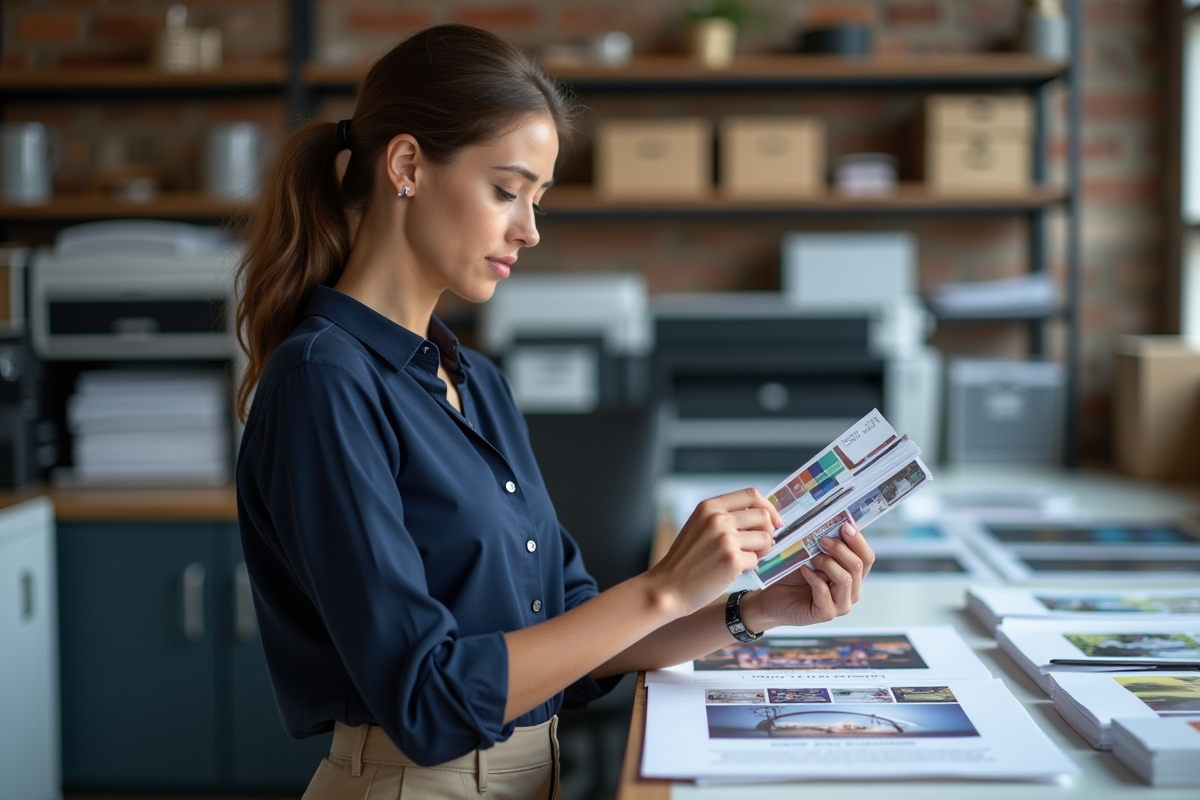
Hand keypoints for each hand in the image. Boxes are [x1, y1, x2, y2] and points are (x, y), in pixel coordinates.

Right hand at [649, 488, 781, 617]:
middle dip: (768, 531)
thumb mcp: (698, 525)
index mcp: (709, 506)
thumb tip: (760, 514)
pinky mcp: (732, 561)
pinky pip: (757, 560)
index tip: (772, 520)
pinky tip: (736, 570)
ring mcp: (725, 539)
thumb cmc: (685, 559)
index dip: (768, 507)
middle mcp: (718, 519)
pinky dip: (750, 567)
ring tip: (748, 557)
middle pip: (763, 516)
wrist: (668, 587)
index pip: (751, 494)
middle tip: (760, 545)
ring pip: (766, 538)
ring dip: (763, 550)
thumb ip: (724, 516)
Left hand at [744, 522, 874, 630]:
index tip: (844, 525)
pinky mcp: (825, 614)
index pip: (866, 557)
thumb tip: (835, 519)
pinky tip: (803, 569)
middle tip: (822, 540)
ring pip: (846, 579)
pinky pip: (825, 593)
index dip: (858, 540)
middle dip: (840, 548)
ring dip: (828, 563)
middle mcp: (852, 591)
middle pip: (858, 565)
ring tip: (812, 557)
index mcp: (853, 575)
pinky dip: (814, 578)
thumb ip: (825, 542)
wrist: (771, 597)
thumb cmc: (792, 575)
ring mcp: (840, 605)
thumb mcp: (811, 554)